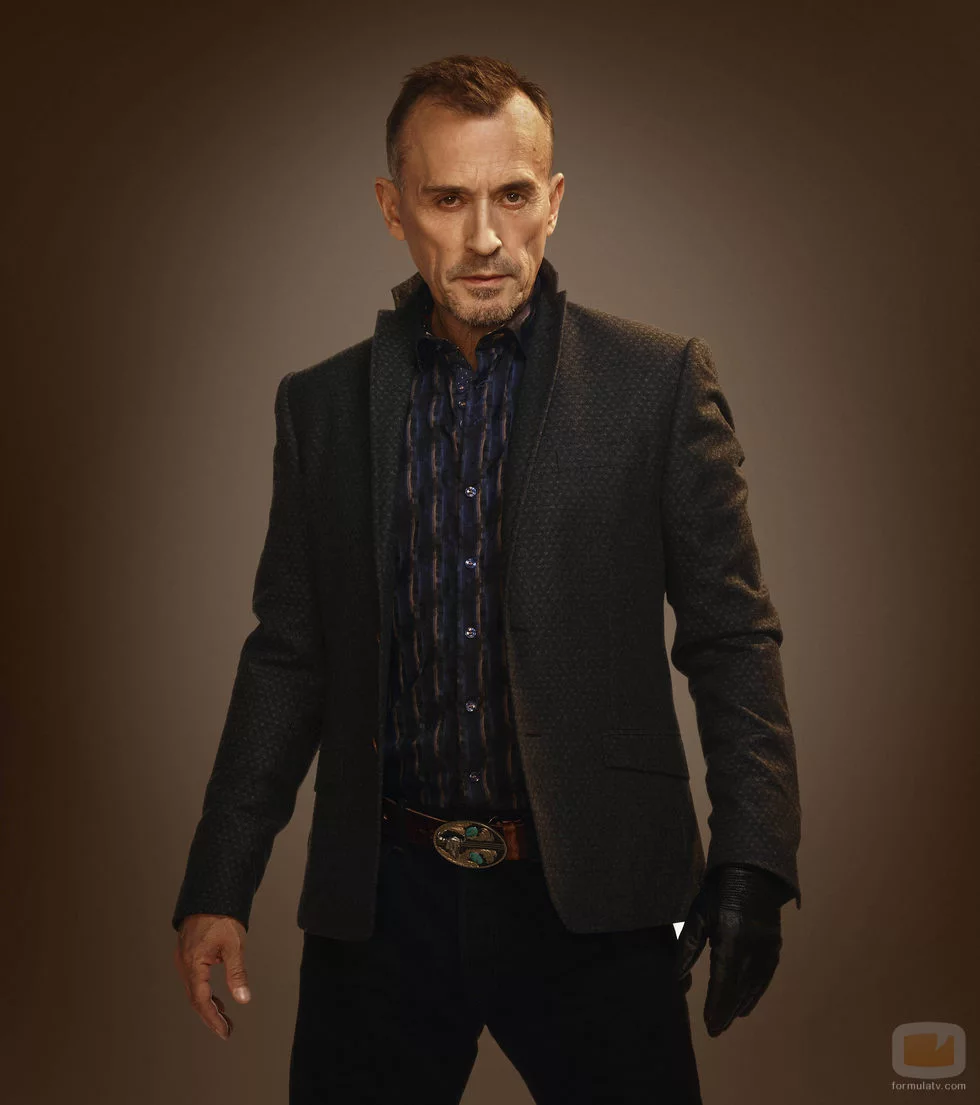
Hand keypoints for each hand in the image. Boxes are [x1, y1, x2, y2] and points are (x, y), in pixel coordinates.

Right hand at [174, 913, 250, 1038]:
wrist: (211, 895)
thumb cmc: (222, 917)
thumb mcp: (234, 945)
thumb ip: (237, 973)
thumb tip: (243, 999)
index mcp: (194, 963)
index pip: (201, 1000)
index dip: (212, 1018)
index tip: (224, 1031)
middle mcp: (184, 964)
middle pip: (195, 999)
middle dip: (211, 1016)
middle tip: (226, 1030)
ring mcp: (184, 960)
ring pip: (193, 991)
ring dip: (208, 1005)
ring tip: (224, 1018)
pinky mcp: (187, 955)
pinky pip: (194, 981)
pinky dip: (205, 992)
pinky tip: (217, 998)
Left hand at [675, 863, 788, 1035]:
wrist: (752, 874)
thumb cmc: (718, 892)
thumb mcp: (699, 914)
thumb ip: (688, 947)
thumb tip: (678, 977)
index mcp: (731, 935)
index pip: (722, 979)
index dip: (716, 1004)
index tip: (709, 1024)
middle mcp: (752, 946)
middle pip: (739, 987)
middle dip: (726, 1010)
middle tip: (716, 1030)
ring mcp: (767, 947)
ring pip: (754, 985)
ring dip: (740, 1005)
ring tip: (727, 1021)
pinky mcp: (775, 947)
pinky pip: (765, 977)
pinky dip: (755, 993)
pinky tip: (747, 1005)